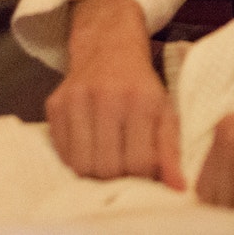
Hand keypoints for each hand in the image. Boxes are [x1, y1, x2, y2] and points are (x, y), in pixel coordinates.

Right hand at [46, 0, 184, 188]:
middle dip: (116, 178)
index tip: (144, 172)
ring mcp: (76, 99)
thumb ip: (171, 151)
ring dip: (93, 172)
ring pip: (80, 164)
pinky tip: (88, 149)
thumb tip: (178, 189)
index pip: (137, 163)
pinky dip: (74, 159)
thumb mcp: (165, 112)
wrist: (108, 45)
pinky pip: (61, 151)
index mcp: (140, 101)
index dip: (142, 177)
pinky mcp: (55, 103)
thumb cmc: (140, 85)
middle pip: (106, 167)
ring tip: (106, 162)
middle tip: (123, 171)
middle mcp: (106, 97)